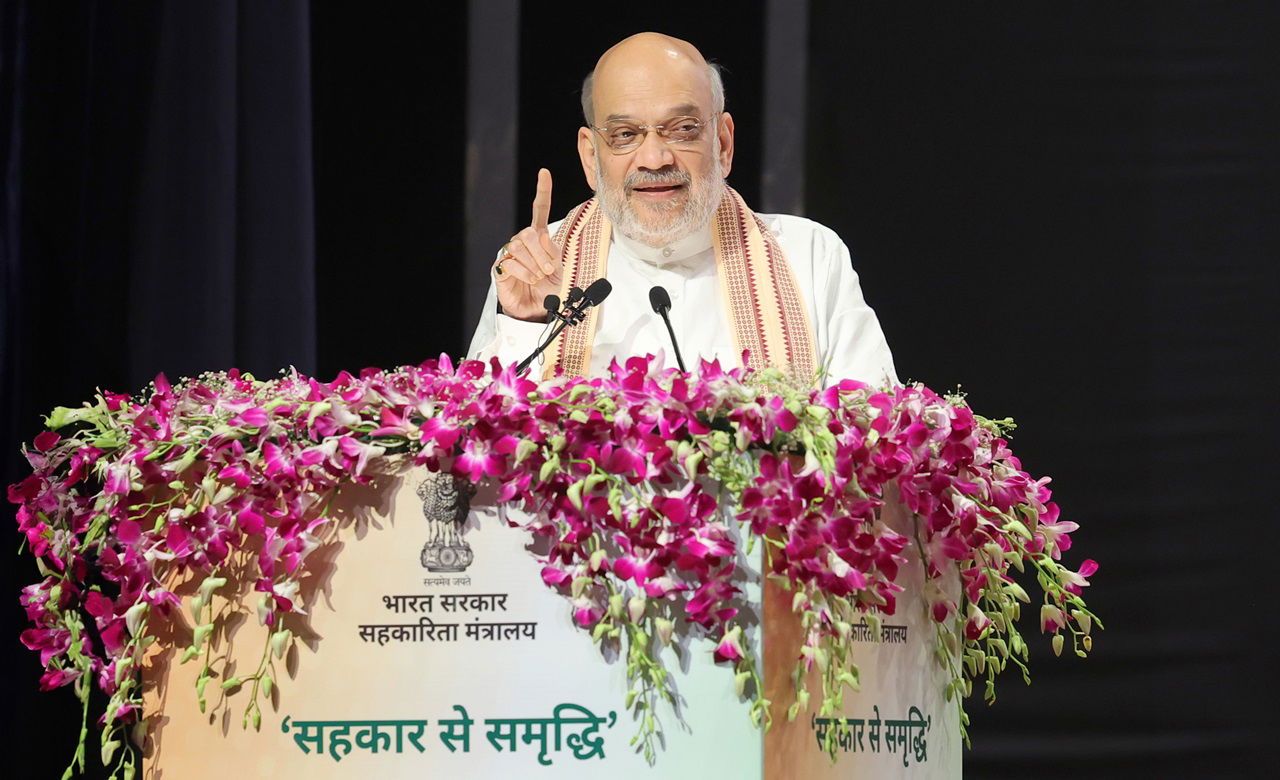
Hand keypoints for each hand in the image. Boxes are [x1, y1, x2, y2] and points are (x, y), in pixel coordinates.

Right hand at [494, 168, 562, 321]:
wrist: (538, 310)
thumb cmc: (549, 289)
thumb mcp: (559, 269)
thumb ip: (553, 251)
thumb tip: (542, 235)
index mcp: (539, 238)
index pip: (540, 210)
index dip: (542, 191)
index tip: (544, 173)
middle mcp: (523, 242)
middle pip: (528, 233)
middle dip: (542, 253)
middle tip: (548, 270)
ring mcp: (510, 254)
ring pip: (518, 246)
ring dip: (534, 264)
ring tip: (539, 277)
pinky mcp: (500, 268)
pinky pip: (510, 262)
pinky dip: (524, 272)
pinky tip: (528, 279)